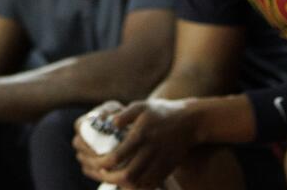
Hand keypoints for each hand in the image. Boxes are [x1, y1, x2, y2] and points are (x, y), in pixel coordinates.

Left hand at [73, 98, 198, 188]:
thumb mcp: (142, 106)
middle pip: (127, 174)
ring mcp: (159, 162)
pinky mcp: (166, 169)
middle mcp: (150, 151)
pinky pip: (150, 184)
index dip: (103, 163)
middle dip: (110, 178)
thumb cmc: (162, 112)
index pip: (118, 155)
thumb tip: (110, 123)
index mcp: (141, 135)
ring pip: (138, 183)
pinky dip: (137, 186)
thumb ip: (125, 114)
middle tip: (101, 173)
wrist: (190, 122)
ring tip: (111, 178)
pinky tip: (128, 182)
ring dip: (122, 184)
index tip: (96, 162)